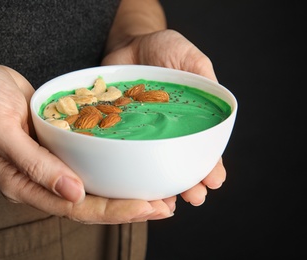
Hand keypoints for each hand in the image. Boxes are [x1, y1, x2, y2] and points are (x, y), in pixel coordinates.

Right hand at [0, 59, 174, 223]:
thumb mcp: (1, 129)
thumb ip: (34, 164)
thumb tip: (73, 193)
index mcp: (23, 184)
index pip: (74, 208)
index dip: (112, 211)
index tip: (146, 207)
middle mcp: (40, 181)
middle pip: (89, 205)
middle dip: (127, 208)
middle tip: (164, 207)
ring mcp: (49, 167)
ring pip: (92, 189)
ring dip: (124, 194)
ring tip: (158, 196)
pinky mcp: (57, 150)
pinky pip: (88, 166)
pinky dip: (112, 172)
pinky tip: (132, 169)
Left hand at [102, 29, 225, 205]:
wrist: (128, 44)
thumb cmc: (163, 49)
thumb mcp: (189, 58)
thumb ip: (203, 77)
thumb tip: (219, 100)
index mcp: (189, 119)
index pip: (203, 147)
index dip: (210, 165)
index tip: (214, 181)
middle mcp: (166, 131)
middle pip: (179, 162)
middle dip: (189, 182)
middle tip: (195, 198)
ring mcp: (142, 132)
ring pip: (153, 164)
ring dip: (162, 185)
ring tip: (169, 203)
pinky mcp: (119, 129)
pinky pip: (124, 153)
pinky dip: (129, 170)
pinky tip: (134, 188)